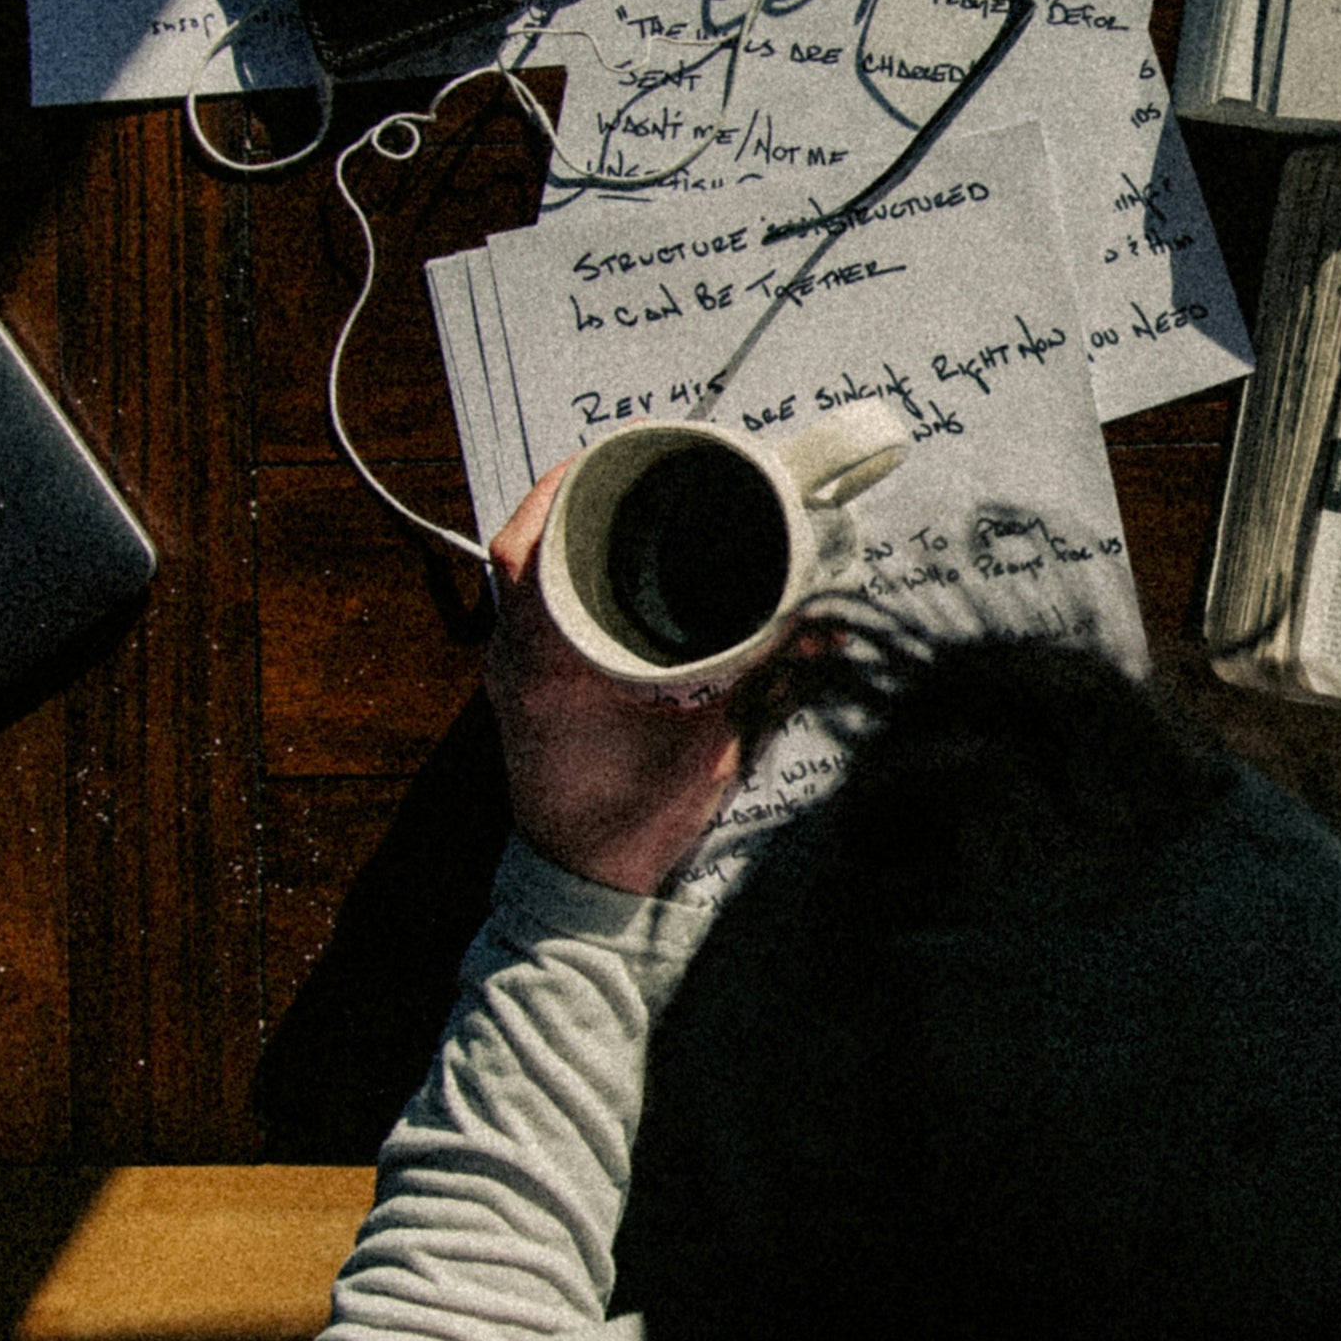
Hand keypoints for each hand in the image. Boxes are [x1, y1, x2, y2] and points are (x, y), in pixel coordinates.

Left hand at [485, 456, 748, 896]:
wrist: (584, 884)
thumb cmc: (634, 822)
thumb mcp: (708, 749)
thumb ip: (768, 682)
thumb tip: (831, 626)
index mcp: (543, 663)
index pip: (530, 550)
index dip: (564, 491)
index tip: (615, 456)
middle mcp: (513, 656)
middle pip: (518, 545)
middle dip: (569, 494)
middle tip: (630, 460)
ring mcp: (509, 670)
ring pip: (518, 572)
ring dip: (561, 528)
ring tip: (620, 494)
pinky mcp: (521, 684)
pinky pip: (530, 605)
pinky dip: (559, 569)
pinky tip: (603, 554)